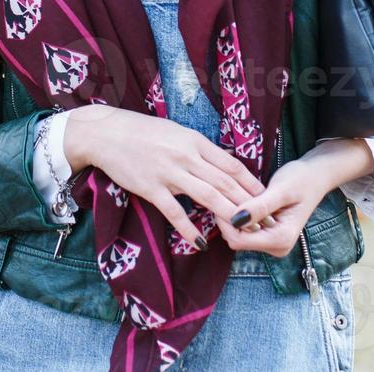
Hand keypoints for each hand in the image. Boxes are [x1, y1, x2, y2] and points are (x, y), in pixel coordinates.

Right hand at [64, 105, 266, 250]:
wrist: (107, 133)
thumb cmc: (141, 132)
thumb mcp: (175, 133)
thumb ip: (197, 148)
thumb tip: (220, 163)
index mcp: (195, 141)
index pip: (231, 164)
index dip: (251, 183)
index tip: (266, 197)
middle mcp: (186, 156)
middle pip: (225, 182)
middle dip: (247, 203)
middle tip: (263, 221)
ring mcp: (169, 173)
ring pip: (207, 196)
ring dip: (228, 214)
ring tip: (243, 231)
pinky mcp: (151, 188)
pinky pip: (174, 211)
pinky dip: (189, 228)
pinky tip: (201, 241)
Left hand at [220, 158, 328, 257]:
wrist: (315, 176)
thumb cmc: (301, 179)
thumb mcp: (281, 189)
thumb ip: (260, 206)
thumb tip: (236, 220)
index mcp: (281, 239)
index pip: (239, 240)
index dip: (226, 220)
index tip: (222, 197)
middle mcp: (277, 247)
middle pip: (237, 239)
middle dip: (229, 218)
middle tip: (229, 192)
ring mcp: (273, 244)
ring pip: (238, 235)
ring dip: (234, 216)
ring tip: (238, 194)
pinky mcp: (268, 237)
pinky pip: (245, 231)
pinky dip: (240, 216)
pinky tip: (244, 200)